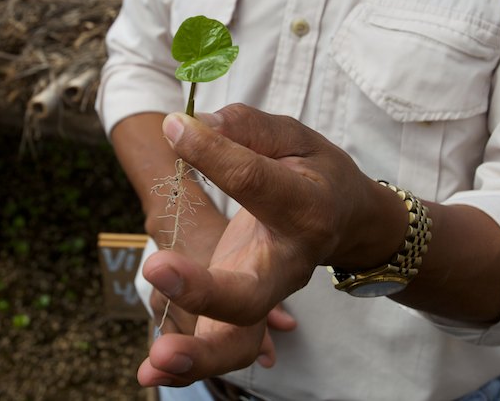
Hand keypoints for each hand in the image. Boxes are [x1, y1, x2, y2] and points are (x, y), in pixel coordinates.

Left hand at [137, 104, 403, 386]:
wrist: (350, 221)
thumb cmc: (316, 173)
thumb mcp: (295, 138)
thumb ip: (247, 128)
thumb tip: (190, 126)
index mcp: (306, 207)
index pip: (255, 182)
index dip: (213, 153)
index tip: (176, 128)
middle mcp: (289, 262)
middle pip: (252, 291)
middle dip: (204, 288)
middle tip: (157, 268)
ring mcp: (268, 295)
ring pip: (240, 341)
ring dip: (198, 355)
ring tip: (155, 359)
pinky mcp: (246, 312)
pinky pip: (223, 348)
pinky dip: (189, 368)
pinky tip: (148, 374)